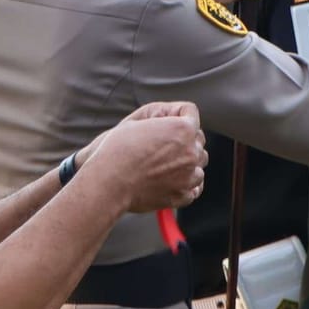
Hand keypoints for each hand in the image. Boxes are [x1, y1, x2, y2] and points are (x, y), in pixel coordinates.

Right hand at [88, 103, 207, 213]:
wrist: (109, 182)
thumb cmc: (118, 151)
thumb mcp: (136, 122)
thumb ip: (160, 119)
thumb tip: (169, 120)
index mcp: (182, 129)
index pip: (191, 113)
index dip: (178, 114)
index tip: (168, 122)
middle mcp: (191, 151)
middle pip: (198, 139)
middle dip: (185, 139)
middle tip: (164, 145)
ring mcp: (189, 176)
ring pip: (199, 165)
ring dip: (187, 163)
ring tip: (166, 165)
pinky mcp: (182, 195)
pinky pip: (194, 188)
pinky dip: (186, 185)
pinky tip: (172, 182)